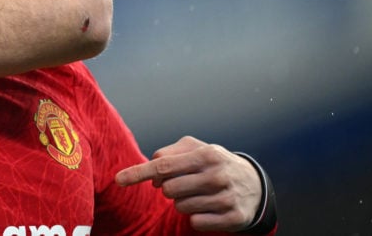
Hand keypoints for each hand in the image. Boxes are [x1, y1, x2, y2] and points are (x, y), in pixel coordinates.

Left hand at [115, 136, 261, 231]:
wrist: (253, 184)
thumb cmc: (213, 163)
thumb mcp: (195, 149)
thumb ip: (169, 154)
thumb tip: (151, 172)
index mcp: (206, 154)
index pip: (163, 166)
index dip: (138, 173)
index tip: (118, 180)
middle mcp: (217, 175)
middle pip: (168, 190)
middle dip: (168, 188)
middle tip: (184, 183)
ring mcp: (226, 198)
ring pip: (180, 207)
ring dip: (182, 202)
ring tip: (199, 194)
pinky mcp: (233, 218)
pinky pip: (195, 223)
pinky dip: (195, 216)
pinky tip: (209, 208)